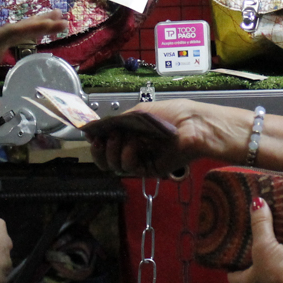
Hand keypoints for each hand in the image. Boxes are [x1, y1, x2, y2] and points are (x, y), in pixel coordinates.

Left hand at [0, 11, 66, 111]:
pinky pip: (12, 40)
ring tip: (59, 18)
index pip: (7, 34)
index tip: (49, 24)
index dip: (29, 28)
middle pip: (15, 29)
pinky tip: (40, 32)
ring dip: (36, 25)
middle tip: (63, 19)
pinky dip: (28, 34)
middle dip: (38, 23)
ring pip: (15, 32)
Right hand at [87, 99, 224, 176]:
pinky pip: (129, 167)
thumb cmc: (172, 114)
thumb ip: (117, 122)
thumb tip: (96, 128)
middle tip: (99, 142)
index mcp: (132, 132)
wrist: (192, 126)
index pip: (107, 141)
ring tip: (119, 139)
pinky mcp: (149, 169)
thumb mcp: (139, 112)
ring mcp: (141, 158)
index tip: (90, 135)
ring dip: (112, 151)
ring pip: (114, 165)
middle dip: (99, 150)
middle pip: (106, 158)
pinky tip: (133, 146)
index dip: (97, 140)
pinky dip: (127, 156)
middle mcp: (134, 146)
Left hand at [228, 199, 282, 282]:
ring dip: (276, 249)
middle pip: (254, 267)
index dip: (231, 263)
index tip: (231, 246)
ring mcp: (280, 282)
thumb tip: (255, 202)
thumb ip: (259, 225)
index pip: (233, 276)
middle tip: (256, 228)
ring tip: (276, 228)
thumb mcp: (264, 246)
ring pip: (274, 263)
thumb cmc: (278, 275)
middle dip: (256, 250)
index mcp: (248, 282)